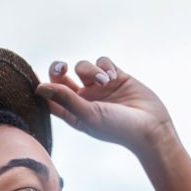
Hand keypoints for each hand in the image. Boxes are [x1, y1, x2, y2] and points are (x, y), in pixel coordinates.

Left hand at [36, 56, 175, 154]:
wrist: (151, 127)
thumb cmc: (117, 128)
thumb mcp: (88, 114)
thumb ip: (65, 99)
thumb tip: (39, 88)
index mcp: (73, 112)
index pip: (51, 96)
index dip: (45, 86)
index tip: (45, 83)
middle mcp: (84, 99)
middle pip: (62, 76)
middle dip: (59, 69)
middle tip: (63, 67)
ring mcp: (100, 87)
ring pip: (84, 67)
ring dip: (92, 70)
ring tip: (105, 82)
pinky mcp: (116, 77)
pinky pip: (103, 62)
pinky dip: (105, 66)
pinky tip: (113, 77)